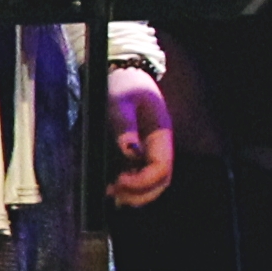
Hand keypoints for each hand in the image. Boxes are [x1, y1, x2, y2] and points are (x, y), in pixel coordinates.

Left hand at [108, 70, 174, 209]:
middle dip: (140, 194)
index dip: (142, 181)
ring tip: (110, 193)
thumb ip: (124, 125)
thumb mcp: (120, 102)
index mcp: (161, 134)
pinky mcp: (140, 154)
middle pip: (160, 182)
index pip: (161, 168)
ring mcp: (151, 151)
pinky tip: (110, 187)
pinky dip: (129, 187)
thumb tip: (127, 151)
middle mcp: (160, 147)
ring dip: (134, 194)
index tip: (119, 181)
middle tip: (115, 194)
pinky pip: (140, 176)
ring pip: (152, 183)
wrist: (124, 76)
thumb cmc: (123, 86)